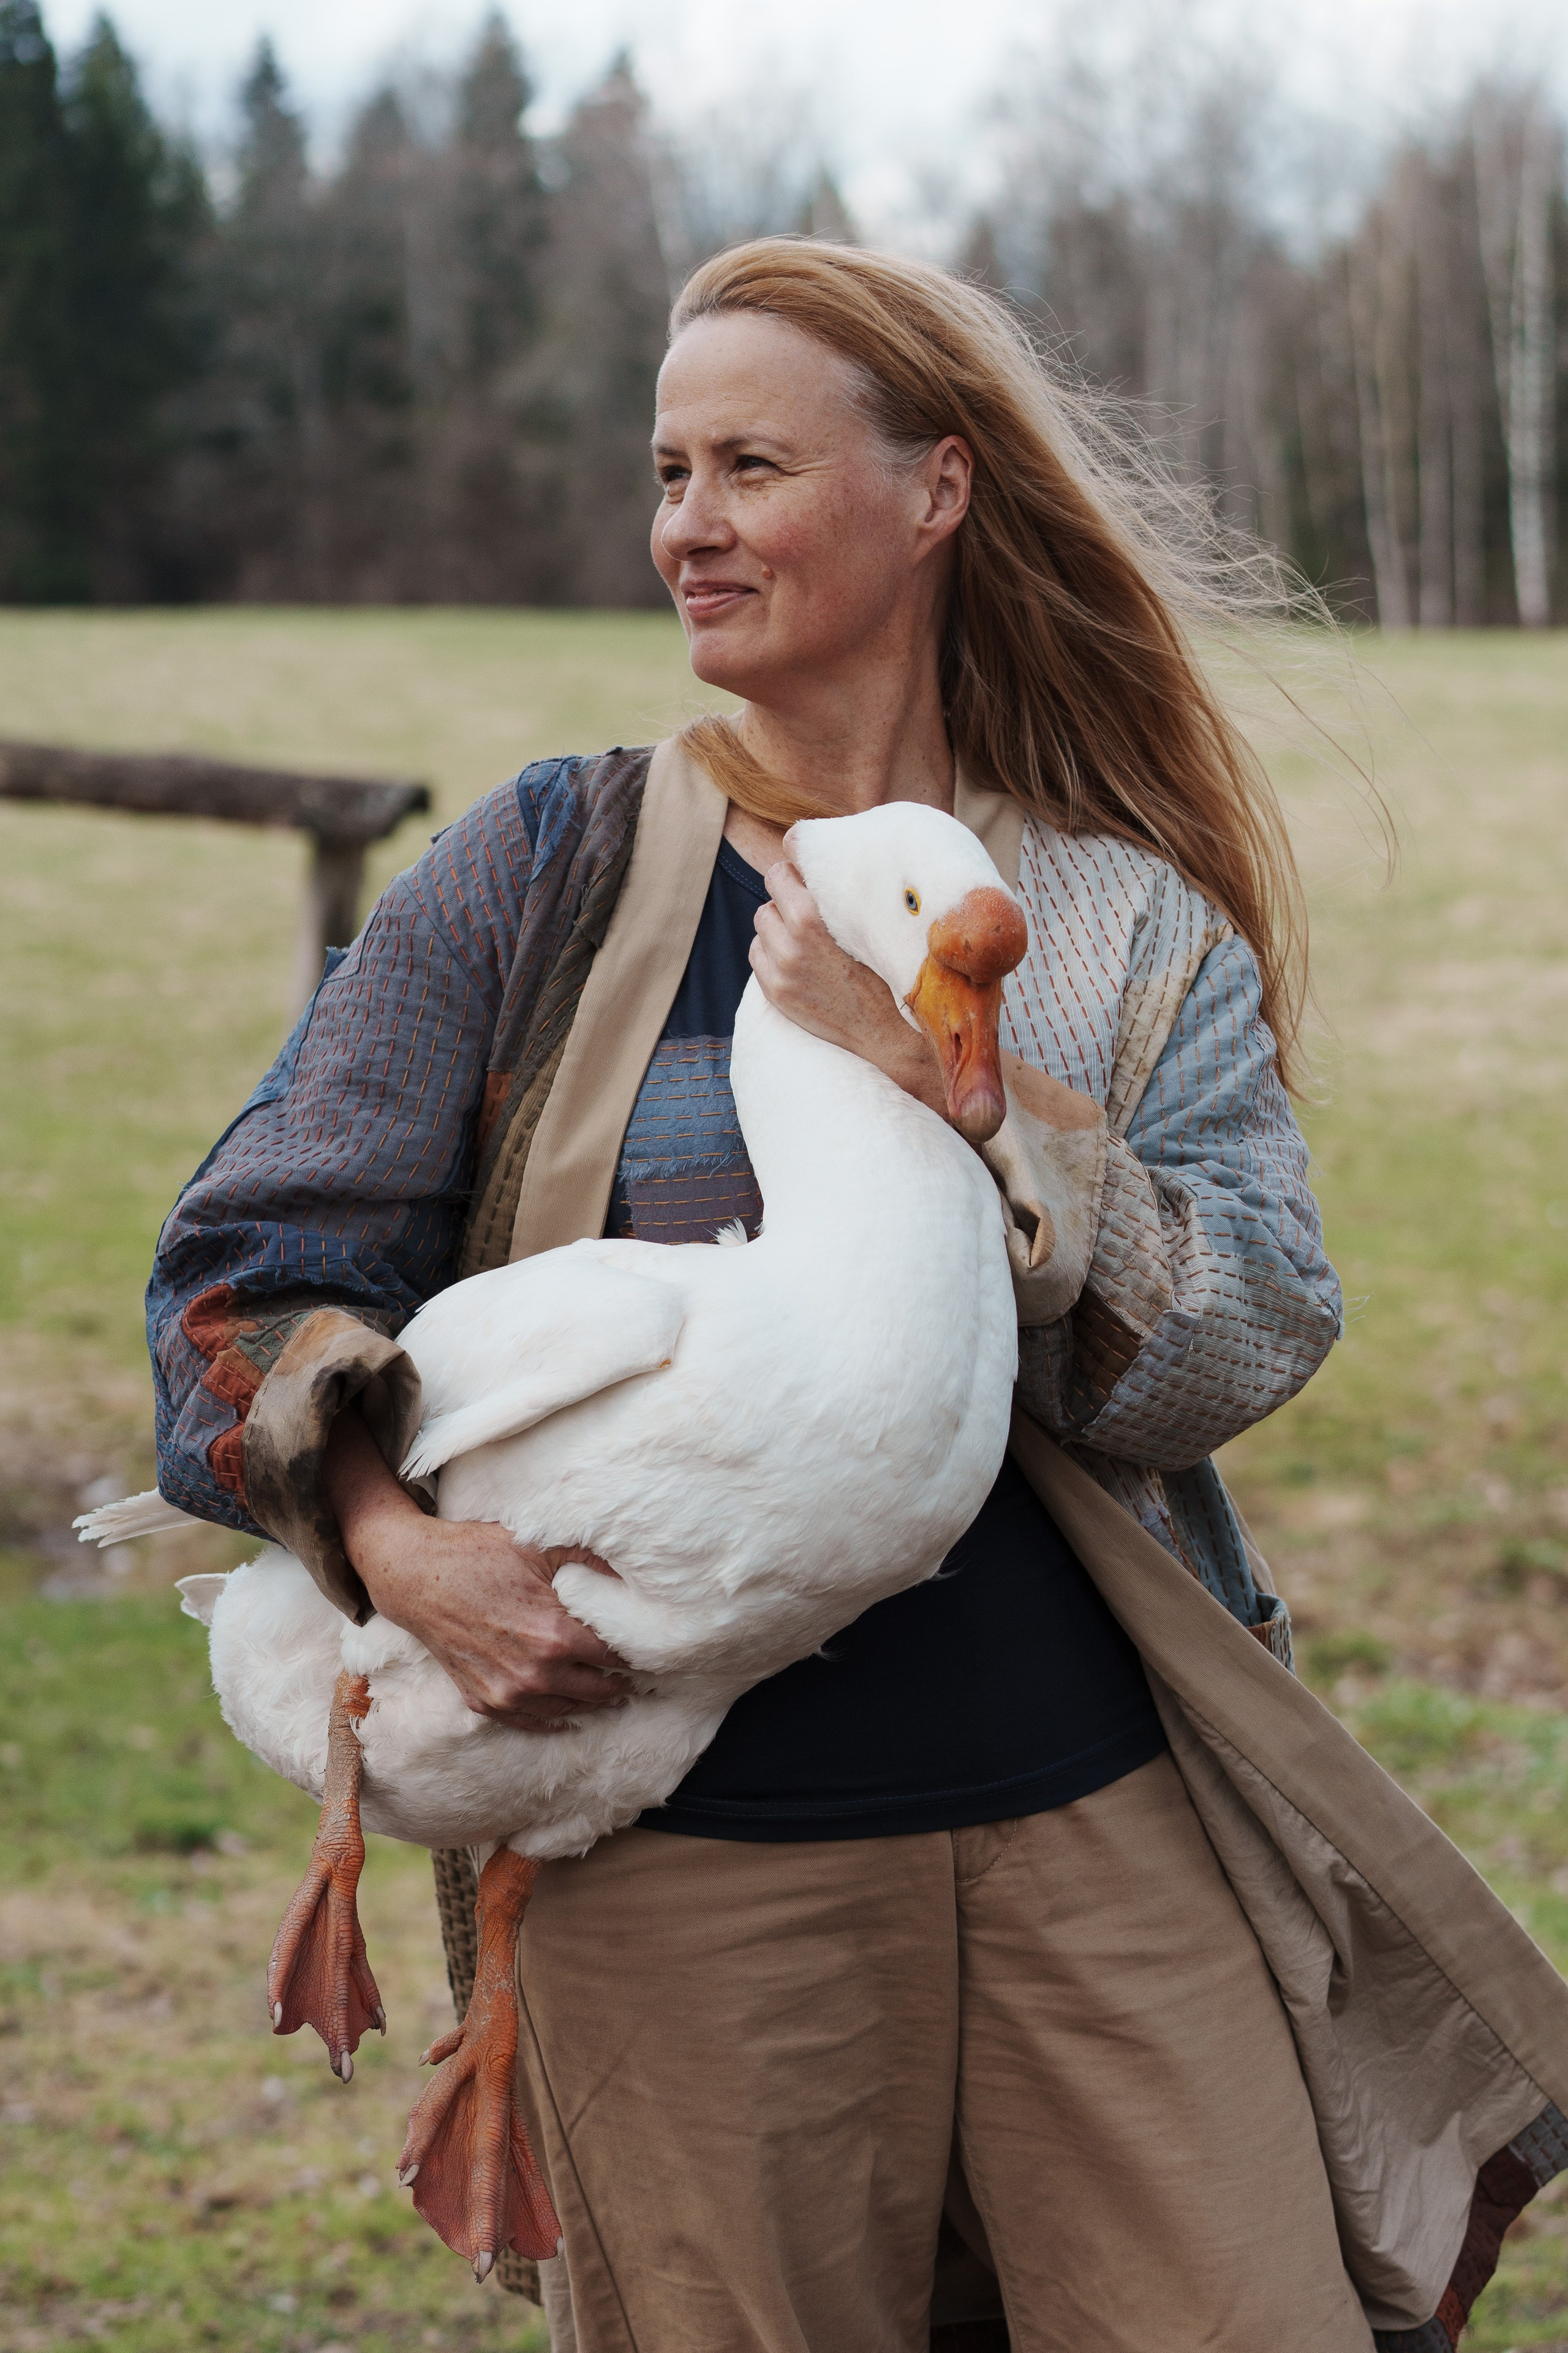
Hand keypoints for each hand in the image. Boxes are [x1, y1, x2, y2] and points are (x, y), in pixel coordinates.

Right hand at [323, 1410, 632, 1731]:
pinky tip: (570, 1716)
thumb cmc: (478, 1556)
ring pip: (567, 1710)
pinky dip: (554, 1720)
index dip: (634, 1653)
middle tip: (639, 1678)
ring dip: (592, 1704)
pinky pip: (530, 1722)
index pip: (613, 1656)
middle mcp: (534, 1673)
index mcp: (555, 1636)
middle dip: (620, 1683)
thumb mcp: (539, 1547)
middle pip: (597, 1690)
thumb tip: (630, 1570)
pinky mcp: (483, 1701)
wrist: (416, 1577)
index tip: (650, 1650)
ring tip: (613, 1695)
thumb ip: (588, 1560)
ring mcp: (507, 1692)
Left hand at [751, 859, 946, 1116]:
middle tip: (807, 903)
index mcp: (814, 920)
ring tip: (804, 932)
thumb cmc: (887, 971)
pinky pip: (758, 954)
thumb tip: (814, 866)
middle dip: (785, 897)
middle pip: (769, 898)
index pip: (780, 873)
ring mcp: (781, 971)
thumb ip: (837, 897)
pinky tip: (796, 955)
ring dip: (778, 923)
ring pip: (762, 925)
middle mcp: (792, 944)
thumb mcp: (867, 925)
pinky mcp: (776, 992)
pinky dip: (771, 949)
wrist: (886, 1032)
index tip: (802, 871)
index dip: (792, 869)